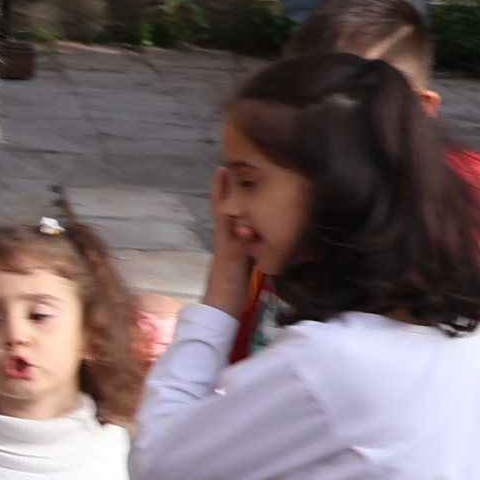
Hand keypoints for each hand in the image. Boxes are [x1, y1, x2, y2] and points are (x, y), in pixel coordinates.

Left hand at [203, 166, 260, 317]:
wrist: (222, 310)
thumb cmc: (227, 287)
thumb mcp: (234, 264)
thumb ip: (240, 245)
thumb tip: (246, 225)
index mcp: (224, 239)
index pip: (222, 209)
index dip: (221, 190)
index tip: (222, 168)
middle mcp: (227, 241)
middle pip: (228, 211)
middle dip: (232, 193)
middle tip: (241, 174)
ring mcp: (232, 250)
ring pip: (236, 222)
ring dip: (242, 207)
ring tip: (253, 193)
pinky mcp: (239, 260)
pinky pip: (245, 236)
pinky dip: (250, 226)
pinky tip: (258, 226)